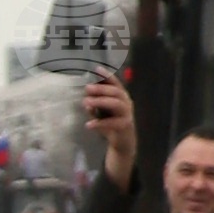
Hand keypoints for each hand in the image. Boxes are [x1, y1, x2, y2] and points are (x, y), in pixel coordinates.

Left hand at [79, 68, 138, 186]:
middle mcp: (126, 102)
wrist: (123, 143)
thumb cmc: (111, 123)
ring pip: (115, 104)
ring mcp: (127, 113)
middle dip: (101, 88)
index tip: (96, 69)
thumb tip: (86, 101)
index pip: (115, 83)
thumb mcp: (101, 112)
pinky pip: (112, 122)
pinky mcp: (125, 125)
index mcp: (121, 96)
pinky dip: (99, 123)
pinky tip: (88, 125)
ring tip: (86, 103)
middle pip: (115, 91)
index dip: (107, 75)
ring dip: (100, 101)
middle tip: (87, 88)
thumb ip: (94, 106)